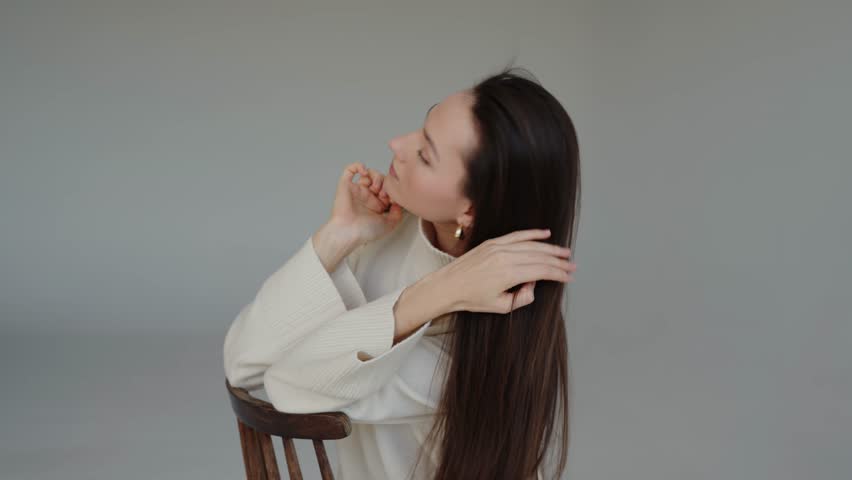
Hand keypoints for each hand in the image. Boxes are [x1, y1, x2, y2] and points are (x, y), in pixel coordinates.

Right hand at [328, 162, 404, 245]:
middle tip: (383, 194)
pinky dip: (358, 166)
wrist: (349, 232)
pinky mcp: (346, 185)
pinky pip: (350, 169)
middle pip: (380, 179)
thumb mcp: (389, 224)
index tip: (393, 199)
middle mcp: (367, 196)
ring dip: (375, 176)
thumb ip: (398, 213)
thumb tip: (399, 202)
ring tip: (375, 187)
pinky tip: (364, 172)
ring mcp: (357, 190)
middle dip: (385, 184)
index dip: (392, 190)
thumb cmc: (365, 231)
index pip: (388, 189)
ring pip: (368, 173)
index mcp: (376, 204)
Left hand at [438, 228, 575, 313]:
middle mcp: (505, 257)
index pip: (542, 271)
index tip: (568, 277)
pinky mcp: (492, 242)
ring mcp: (498, 247)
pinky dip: (533, 234)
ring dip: (550, 248)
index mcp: (509, 274)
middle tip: (572, 265)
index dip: (558, 274)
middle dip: (558, 261)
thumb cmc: (471, 298)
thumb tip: (533, 286)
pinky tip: (545, 234)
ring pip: (531, 245)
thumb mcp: (501, 306)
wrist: (448, 285)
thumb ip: (522, 298)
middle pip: (540, 257)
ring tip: (564, 252)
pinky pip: (517, 235)